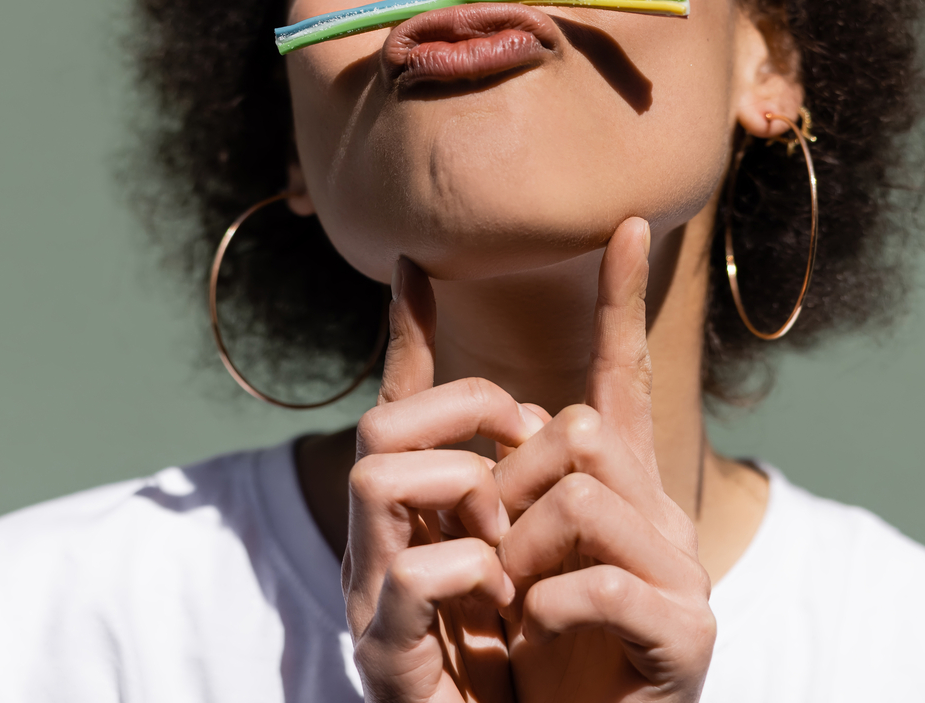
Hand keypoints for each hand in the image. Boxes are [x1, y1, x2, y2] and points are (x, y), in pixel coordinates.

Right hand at [342, 257, 538, 702]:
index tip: (416, 263)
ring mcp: (374, 597)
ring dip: (458, 486)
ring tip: (505, 540)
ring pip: (374, 474)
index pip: (406, 406)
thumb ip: (540, 493)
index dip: (408, 331)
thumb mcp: (551, 561)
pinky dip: (464, 571)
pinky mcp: (383, 654)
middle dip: (459, 409)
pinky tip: (501, 600)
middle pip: (382, 422)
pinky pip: (406, 572)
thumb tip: (549, 410)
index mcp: (425, 519)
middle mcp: (384, 546)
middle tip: (518, 443)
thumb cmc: (539, 675)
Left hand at [491, 218, 716, 701]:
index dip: (621, 303)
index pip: (623, 377)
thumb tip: (493, 401)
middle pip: (580, 433)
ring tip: (514, 609)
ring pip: (585, 497)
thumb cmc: (534, 657)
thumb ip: (494, 479)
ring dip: (521, 553)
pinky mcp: (689, 634)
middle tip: (493, 563)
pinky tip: (540, 637)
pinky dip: (548, 610)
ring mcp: (685, 572)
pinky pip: (599, 582)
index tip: (626, 226)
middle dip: (511, 489)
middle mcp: (661, 516)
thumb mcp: (501, 554)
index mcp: (619, 490)